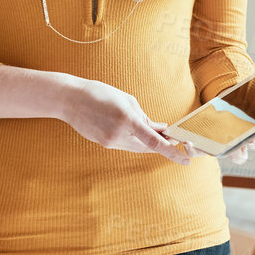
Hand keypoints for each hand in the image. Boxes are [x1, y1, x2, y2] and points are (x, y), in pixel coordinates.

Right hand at [65, 79, 191, 165]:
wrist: (69, 99)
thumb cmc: (100, 93)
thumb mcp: (126, 100)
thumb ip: (144, 117)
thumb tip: (159, 129)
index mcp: (127, 119)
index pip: (154, 142)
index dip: (172, 152)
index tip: (185, 161)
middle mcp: (119, 134)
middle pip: (147, 146)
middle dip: (160, 143)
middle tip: (173, 138)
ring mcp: (110, 142)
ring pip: (136, 147)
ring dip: (146, 141)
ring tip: (152, 129)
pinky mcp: (103, 144)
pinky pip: (124, 144)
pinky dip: (132, 139)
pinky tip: (129, 129)